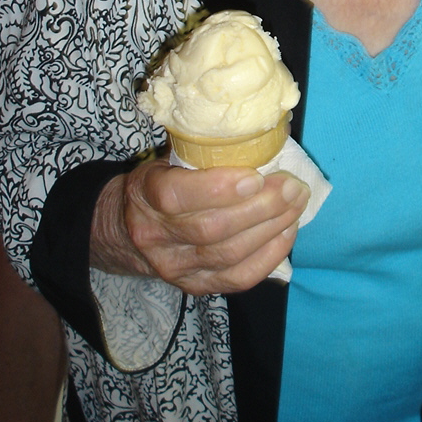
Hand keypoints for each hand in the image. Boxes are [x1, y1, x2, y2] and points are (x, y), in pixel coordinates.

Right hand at [90, 157, 309, 294]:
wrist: (125, 229)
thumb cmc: (159, 184)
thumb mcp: (166, 160)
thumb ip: (201, 153)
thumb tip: (260, 135)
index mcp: (145, 194)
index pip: (176, 196)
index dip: (219, 188)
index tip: (256, 176)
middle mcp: (155, 236)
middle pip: (212, 229)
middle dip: (261, 207)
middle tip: (292, 187)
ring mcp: (174, 268)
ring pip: (229, 255)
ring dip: (272, 228)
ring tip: (296, 204)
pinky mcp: (193, 287)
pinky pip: (238, 279)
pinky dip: (269, 256)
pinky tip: (287, 232)